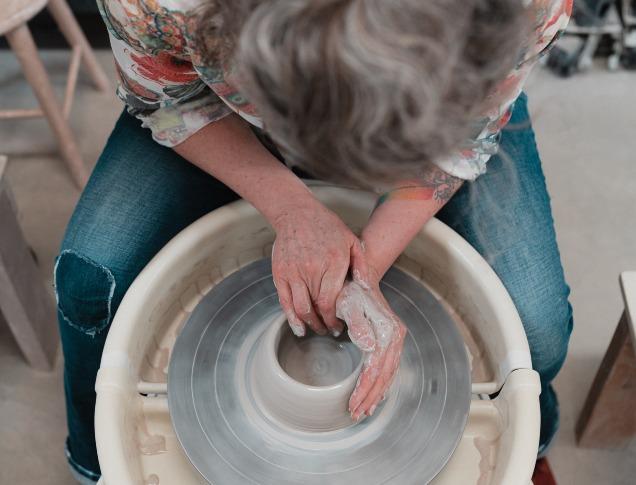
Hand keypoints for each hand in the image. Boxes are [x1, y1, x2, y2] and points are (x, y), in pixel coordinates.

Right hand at [272, 197, 360, 336]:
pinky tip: (299, 326)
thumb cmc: (326, 227)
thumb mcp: (351, 240)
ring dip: (309, 324)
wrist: (297, 213)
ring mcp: (293, 272)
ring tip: (316, 328)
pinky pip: (285, 302)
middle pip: (316, 308)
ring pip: (299, 309)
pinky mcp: (280, 273)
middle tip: (329, 330)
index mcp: (333, 263)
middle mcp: (312, 269)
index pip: (330, 302)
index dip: (333, 320)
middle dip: (323, 325)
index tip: (338, 326)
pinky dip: (291, 318)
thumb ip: (362, 264)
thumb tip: (366, 288)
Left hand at [336, 262, 406, 420]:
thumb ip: (357, 323)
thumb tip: (368, 346)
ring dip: (376, 395)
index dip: (365, 389)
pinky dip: (381, 385)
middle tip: (356, 415)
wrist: (359, 278)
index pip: (376, 368)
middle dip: (370, 397)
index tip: (353, 404)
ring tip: (363, 412)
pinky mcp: (391, 341)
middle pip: (384, 375)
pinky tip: (374, 397)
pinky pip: (388, 369)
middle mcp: (396, 337)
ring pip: (388, 374)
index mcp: (387, 330)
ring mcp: (395, 340)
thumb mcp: (348, 303)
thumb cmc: (350, 291)